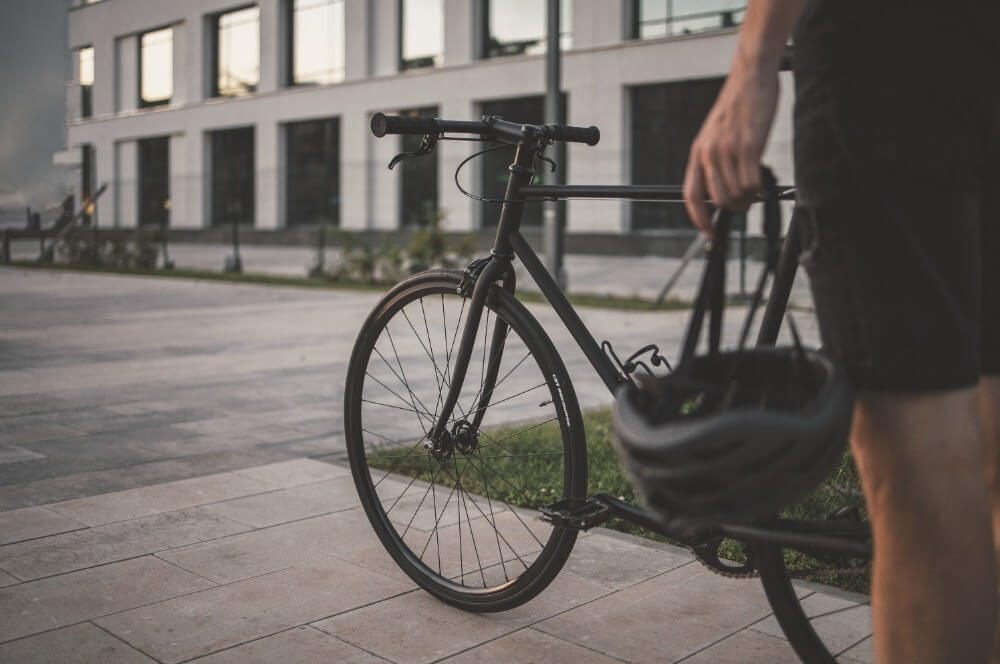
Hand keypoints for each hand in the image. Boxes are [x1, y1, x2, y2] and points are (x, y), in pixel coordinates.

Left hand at [683, 58, 779, 234]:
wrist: (750, 77)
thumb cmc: (737, 106)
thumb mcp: (715, 135)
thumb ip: (713, 160)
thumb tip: (720, 190)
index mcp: (698, 153)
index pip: (691, 195)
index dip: (698, 219)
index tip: (708, 233)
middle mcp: (709, 154)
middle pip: (718, 201)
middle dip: (734, 208)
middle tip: (746, 202)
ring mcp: (728, 151)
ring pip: (737, 194)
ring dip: (749, 198)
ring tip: (755, 187)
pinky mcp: (749, 146)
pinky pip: (752, 183)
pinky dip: (760, 189)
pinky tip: (763, 181)